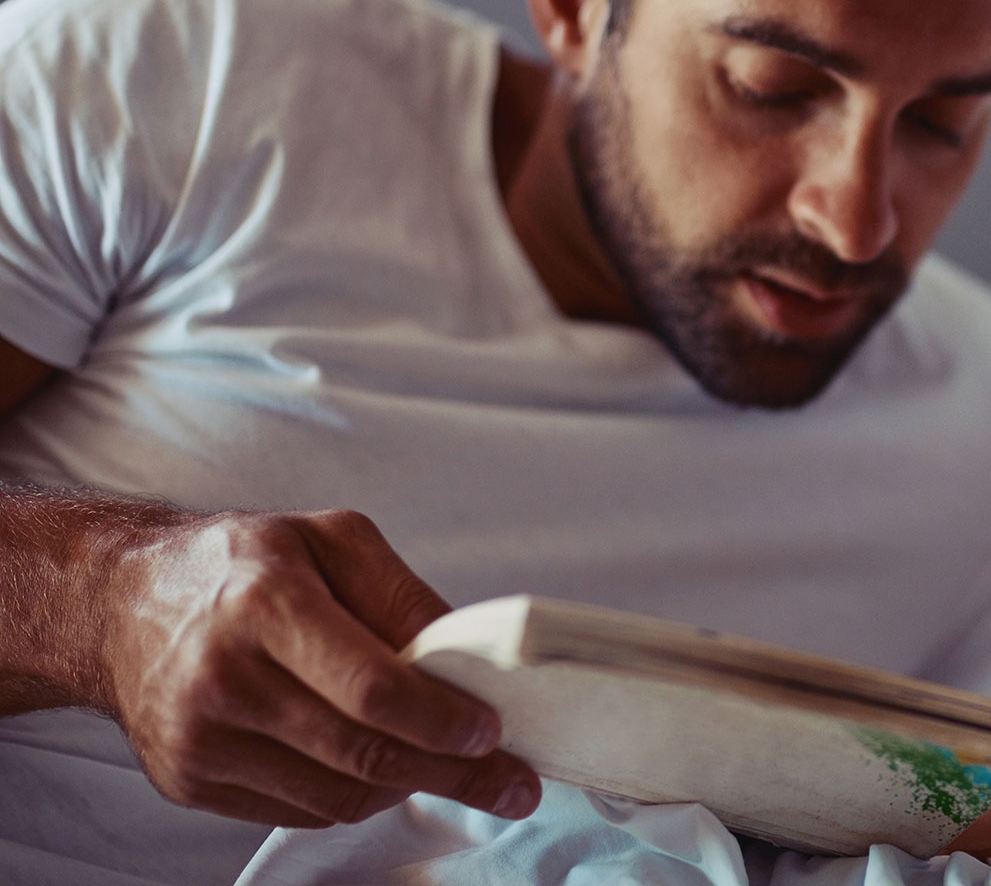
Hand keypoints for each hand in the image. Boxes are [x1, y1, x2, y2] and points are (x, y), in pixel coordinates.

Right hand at [97, 508, 540, 827]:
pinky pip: (299, 811)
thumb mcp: (331, 538)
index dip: (441, 721)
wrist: (120, 605)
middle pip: (361, 754)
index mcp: (265, 605)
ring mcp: (199, 740)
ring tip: (448, 767)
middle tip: (511, 782)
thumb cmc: (240, 564)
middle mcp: (223, 679)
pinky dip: (353, 797)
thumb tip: (469, 658)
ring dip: (407, 788)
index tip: (493, 733)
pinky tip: (380, 768)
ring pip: (336, 797)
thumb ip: (404, 595)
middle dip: (451, 774)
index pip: (371, 690)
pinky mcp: (187, 782)